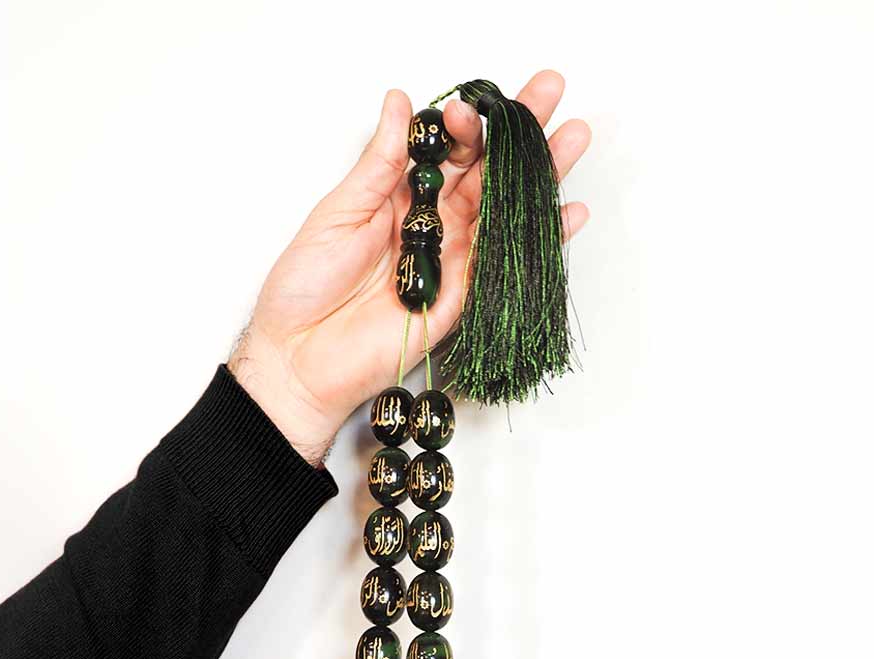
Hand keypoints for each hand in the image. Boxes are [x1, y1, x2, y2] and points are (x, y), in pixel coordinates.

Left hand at [228, 70, 591, 465]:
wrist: (298, 355)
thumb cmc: (305, 288)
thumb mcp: (338, 211)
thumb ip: (378, 163)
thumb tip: (401, 103)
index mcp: (398, 197)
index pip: (444, 149)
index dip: (463, 124)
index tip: (469, 106)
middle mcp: (431, 225)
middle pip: (486, 171)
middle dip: (521, 131)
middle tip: (552, 89)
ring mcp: (451, 260)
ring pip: (505, 210)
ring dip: (542, 173)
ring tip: (575, 135)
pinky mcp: (460, 298)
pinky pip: (506, 265)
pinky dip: (542, 241)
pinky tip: (571, 213)